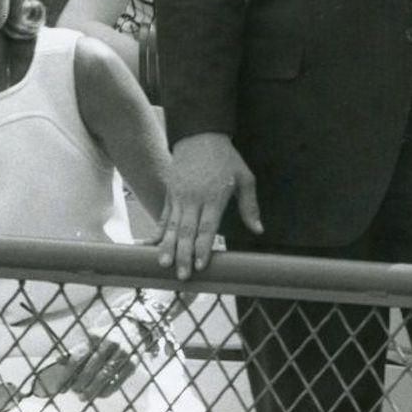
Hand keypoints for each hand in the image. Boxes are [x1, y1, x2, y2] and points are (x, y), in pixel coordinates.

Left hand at [61, 332, 137, 400]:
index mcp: (96, 336)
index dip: (67, 375)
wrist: (134, 329)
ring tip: (84, 397)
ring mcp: (123, 353)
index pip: (78, 358)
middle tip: (75, 391)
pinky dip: (106, 391)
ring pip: (104, 376)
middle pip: (91, 368)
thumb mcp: (91, 339)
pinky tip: (99, 395)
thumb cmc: (107, 337)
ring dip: (92, 390)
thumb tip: (58, 360)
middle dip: (80, 383)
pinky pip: (117, 381)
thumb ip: (76, 351)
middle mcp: (110, 342)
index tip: (61, 388)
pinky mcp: (133, 363)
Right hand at [157, 133, 261, 278]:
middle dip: (184, 255)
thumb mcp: (244, 177)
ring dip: (168, 247)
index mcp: (214, 196)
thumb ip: (250, 205)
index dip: (203, 247)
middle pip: (187, 231)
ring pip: (172, 226)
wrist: (200, 135)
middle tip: (182, 276)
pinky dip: (158, 232)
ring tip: (163, 265)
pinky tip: (152, 246)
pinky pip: (163, 216)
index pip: (207, 227)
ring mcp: (179, 196)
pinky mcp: (170, 193)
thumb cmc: (226, 158)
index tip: (200, 266)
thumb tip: (258, 230)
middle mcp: (194, 198)